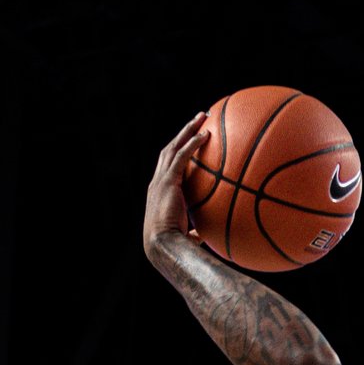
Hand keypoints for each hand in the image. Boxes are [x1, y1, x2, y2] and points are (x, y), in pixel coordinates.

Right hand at [144, 112, 208, 261]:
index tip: (192, 141)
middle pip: (170, 149)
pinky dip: (192, 144)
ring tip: (203, 117)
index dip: (179, 151)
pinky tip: (206, 135)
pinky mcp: (167, 182)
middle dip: (184, 132)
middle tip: (199, 120)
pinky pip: (181, 157)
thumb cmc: (174, 247)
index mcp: (159, 191)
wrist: (163, 247)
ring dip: (188, 130)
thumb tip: (204, 236)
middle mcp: (157, 181)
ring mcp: (161, 180)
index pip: (169, 165)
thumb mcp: (185, 236)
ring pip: (174, 147)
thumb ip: (193, 231)